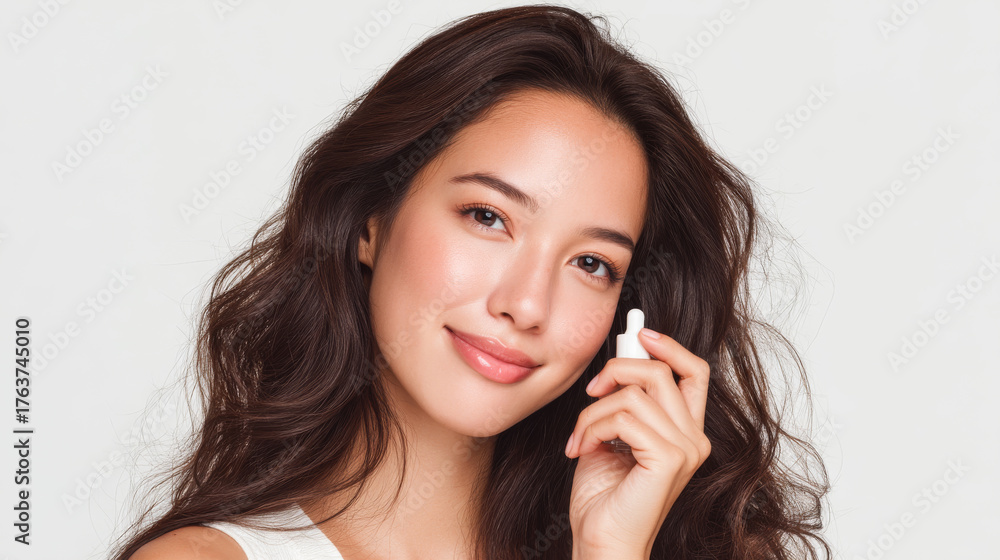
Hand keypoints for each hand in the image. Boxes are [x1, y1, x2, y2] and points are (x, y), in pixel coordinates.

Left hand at [565, 327, 711, 559]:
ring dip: (593, 412)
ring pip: (632, 393)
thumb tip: (620, 356)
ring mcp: (686, 449)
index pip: (695, 372)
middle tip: (590, 392)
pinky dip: (592, 427)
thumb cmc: (603, 498)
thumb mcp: (611, 435)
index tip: (640, 332)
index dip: (669, 346)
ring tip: (579, 439)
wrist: (600, 543)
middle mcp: (694, 439)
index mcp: (685, 432)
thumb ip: (623, 401)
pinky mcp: (670, 458)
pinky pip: (623, 416)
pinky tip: (582, 450)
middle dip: (615, 370)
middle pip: (659, 371)